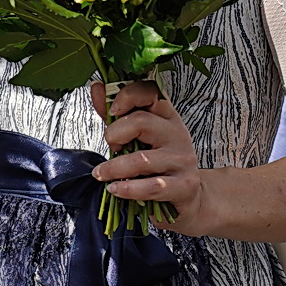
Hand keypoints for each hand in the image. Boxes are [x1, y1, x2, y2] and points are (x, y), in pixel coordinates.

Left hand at [88, 80, 209, 235]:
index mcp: (167, 116)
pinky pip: (151, 186)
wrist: (188, 197)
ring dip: (114, 168)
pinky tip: (114, 189)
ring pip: (142, 159)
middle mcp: (177, 133)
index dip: (127, 96)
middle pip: (141, 122)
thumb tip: (97, 89)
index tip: (112, 110)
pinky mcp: (184, 185)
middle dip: (115, 134)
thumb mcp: (138, 137)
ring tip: (100, 174)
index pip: (151, 92)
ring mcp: (182, 160)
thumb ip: (117, 115)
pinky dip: (128, 189)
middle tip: (110, 147)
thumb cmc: (158, 163)